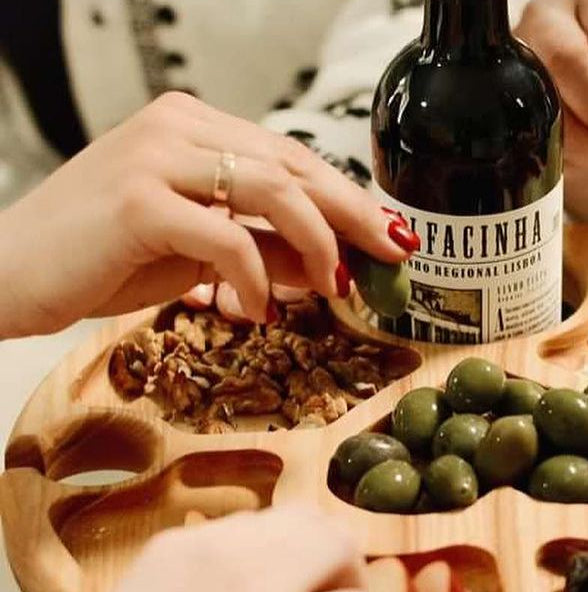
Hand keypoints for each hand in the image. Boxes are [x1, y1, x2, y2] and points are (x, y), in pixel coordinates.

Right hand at [0, 92, 414, 336]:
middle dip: (353, 215)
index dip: (347, 197)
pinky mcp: (138, 199)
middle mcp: (178, 128)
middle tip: (392, 255)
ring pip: (271, 188)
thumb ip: (261, 249)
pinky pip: (226, 235)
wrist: (15, 273)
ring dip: (315, 243)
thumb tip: (327, 265)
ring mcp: (157, 157)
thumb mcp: (200, 253)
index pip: (291, 158)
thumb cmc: (104, 259)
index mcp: (193, 128)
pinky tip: (258, 309)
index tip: (391, 234)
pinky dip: (255, 277)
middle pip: (293, 166)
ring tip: (331, 287)